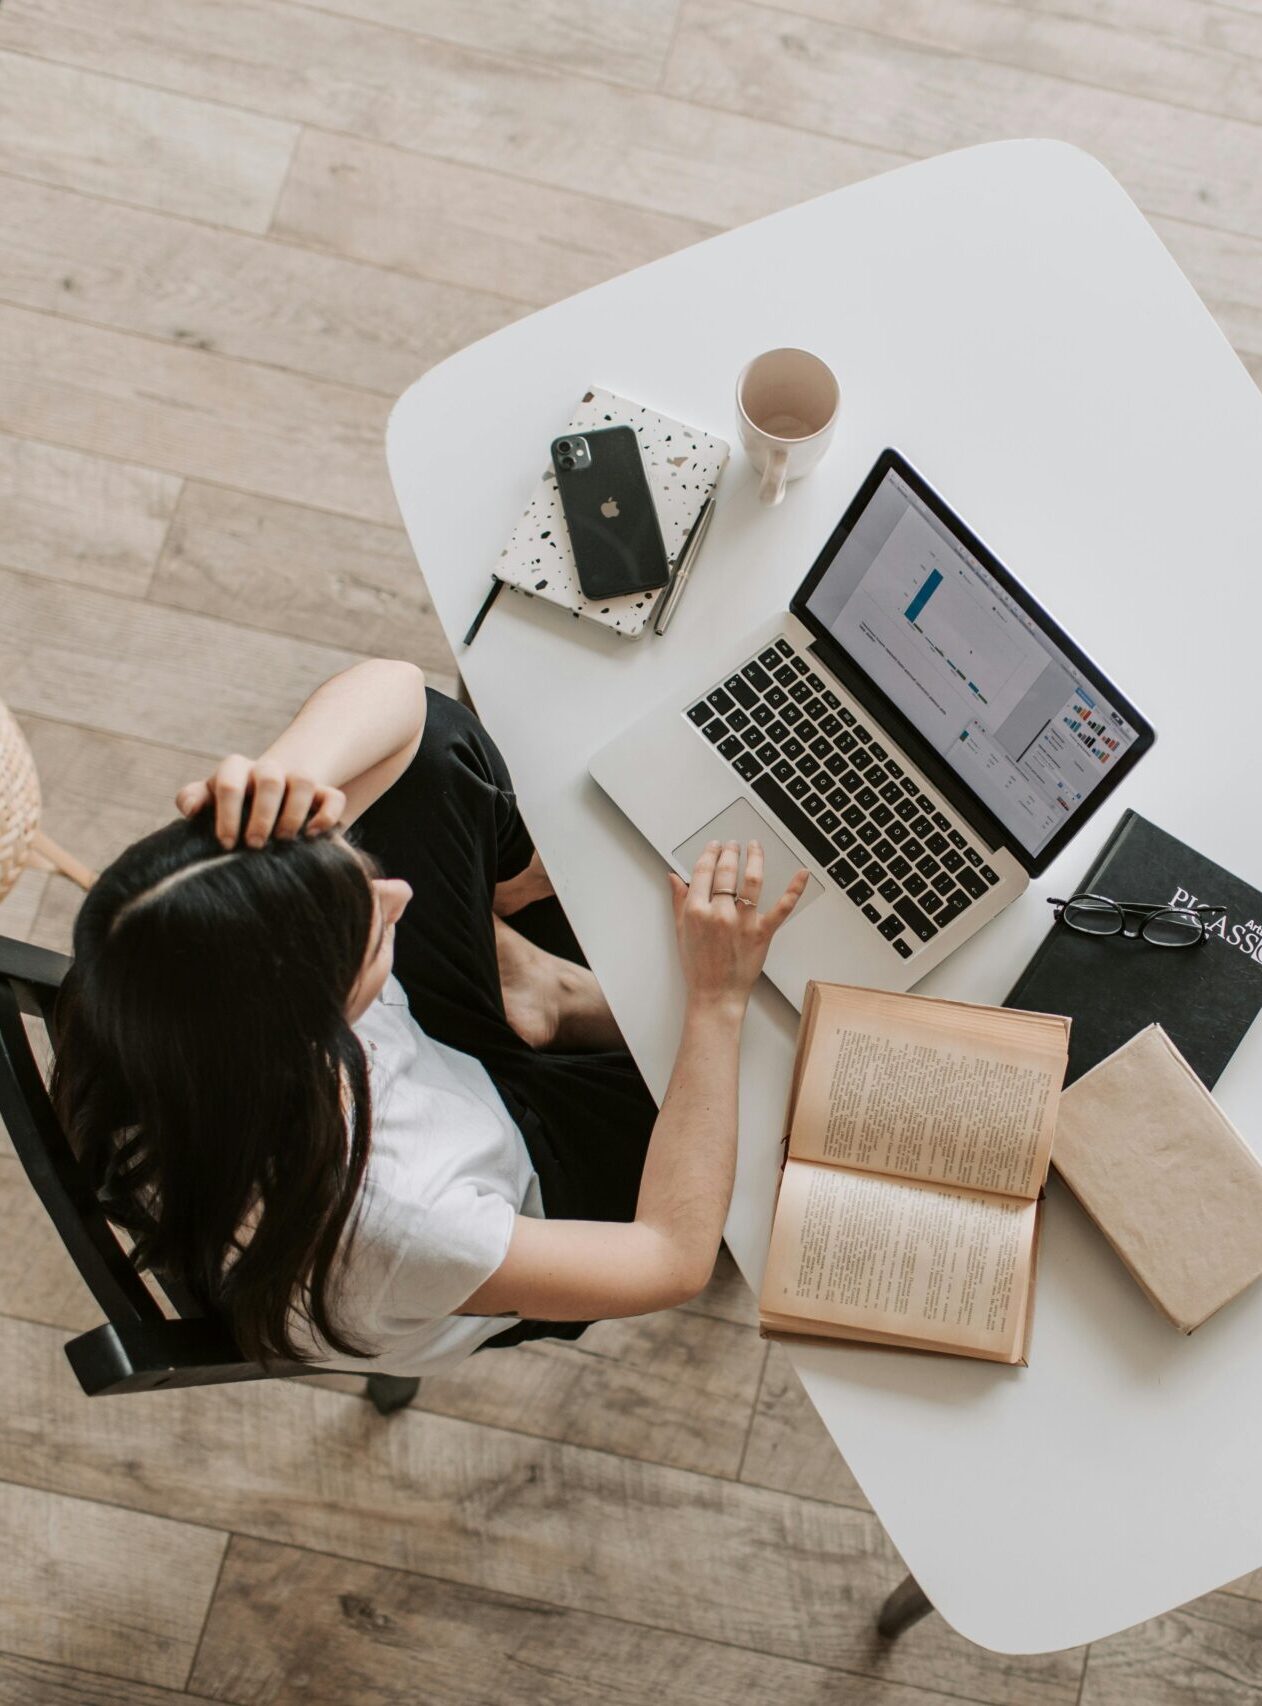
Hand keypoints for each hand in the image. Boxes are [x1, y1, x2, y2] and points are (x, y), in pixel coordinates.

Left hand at [175, 756, 346, 849]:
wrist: (266, 794)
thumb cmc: (230, 805)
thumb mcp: (209, 798)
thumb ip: (192, 798)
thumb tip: (190, 809)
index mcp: (235, 769)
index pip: (229, 783)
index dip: (228, 814)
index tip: (227, 844)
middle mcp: (267, 769)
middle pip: (269, 779)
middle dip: (262, 815)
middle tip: (254, 845)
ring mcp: (296, 778)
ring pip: (303, 782)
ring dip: (293, 814)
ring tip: (283, 840)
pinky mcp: (323, 793)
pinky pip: (334, 797)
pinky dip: (327, 816)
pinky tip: (313, 835)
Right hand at [668, 840, 807, 1012]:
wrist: (715, 994)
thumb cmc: (698, 967)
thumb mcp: (681, 931)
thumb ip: (678, 901)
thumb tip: (674, 877)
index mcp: (696, 911)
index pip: (703, 871)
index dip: (709, 853)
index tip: (714, 846)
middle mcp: (720, 913)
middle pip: (726, 871)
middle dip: (730, 852)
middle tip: (733, 844)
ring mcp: (743, 922)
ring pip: (752, 880)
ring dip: (754, 858)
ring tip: (754, 846)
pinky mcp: (762, 933)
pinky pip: (782, 907)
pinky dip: (795, 889)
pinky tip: (802, 873)